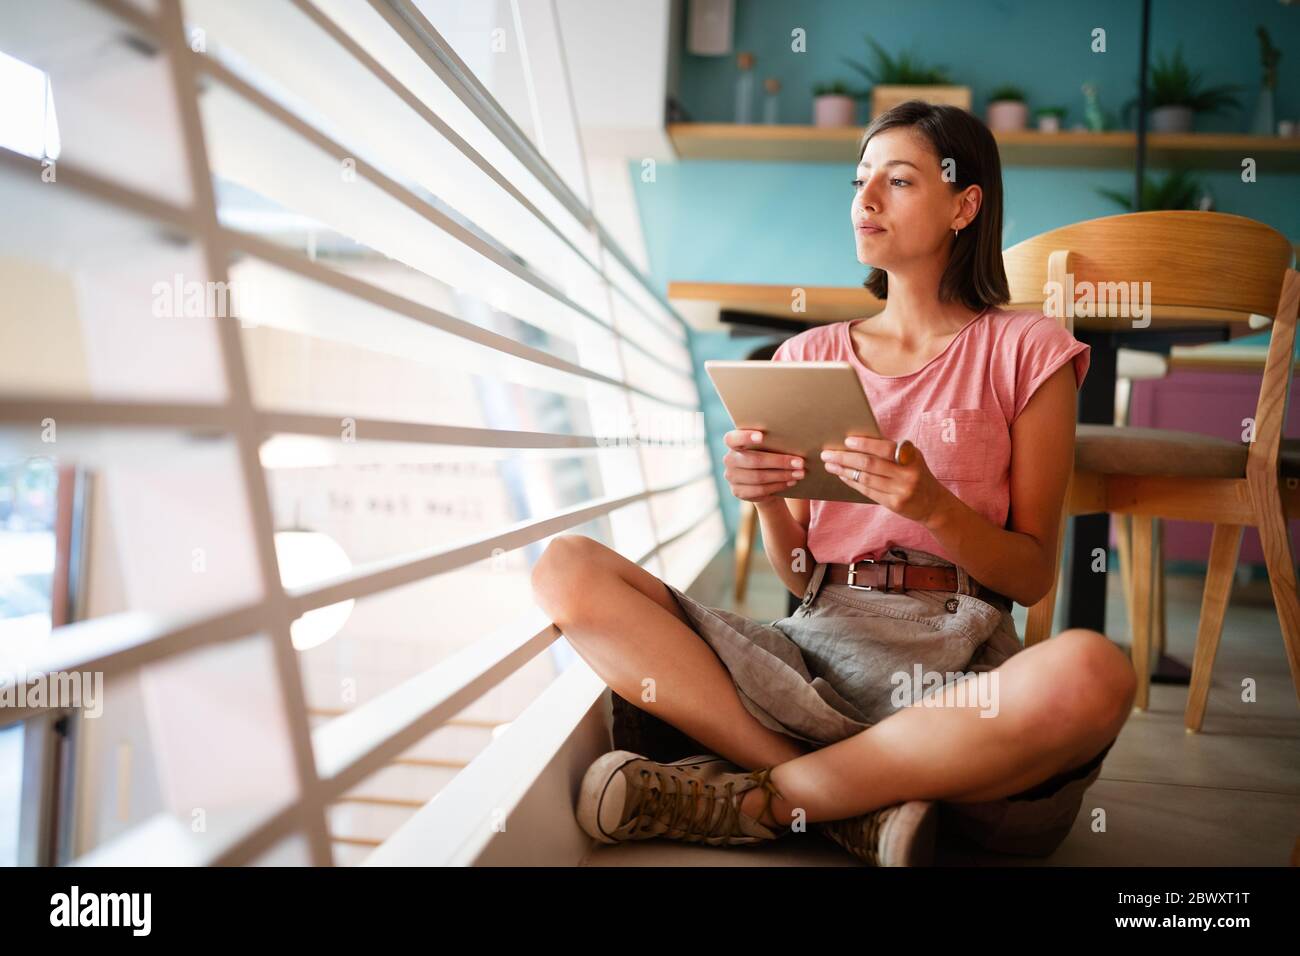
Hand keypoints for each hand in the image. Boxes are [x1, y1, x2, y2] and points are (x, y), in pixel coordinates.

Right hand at [722, 429, 804, 502]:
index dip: (745, 437)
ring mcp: (732, 477)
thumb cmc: (769, 454)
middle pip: (754, 460)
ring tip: (799, 473)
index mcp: (733, 443)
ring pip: (759, 477)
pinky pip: (760, 490)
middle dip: (779, 461)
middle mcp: (729, 459)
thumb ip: (772, 440)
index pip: (732, 439)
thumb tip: (795, 440)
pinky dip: (778, 486)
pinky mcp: (738, 492)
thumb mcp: (768, 445)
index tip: (761, 436)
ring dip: (782, 475)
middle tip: (800, 462)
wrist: (763, 478)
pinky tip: (790, 482)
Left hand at [820, 435, 949, 524]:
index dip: (865, 444)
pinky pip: (867, 491)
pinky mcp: (894, 504)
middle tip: (827, 454)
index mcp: (911, 457)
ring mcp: (901, 490)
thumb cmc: (916, 474)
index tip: (846, 441)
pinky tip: (842, 476)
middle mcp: (908, 474)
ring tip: (830, 464)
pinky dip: (852, 482)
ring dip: (844, 471)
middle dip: (845, 458)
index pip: (885, 448)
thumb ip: (890, 450)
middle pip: (870, 464)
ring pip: (866, 479)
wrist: (934, 503)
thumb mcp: (911, 459)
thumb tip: (858, 441)